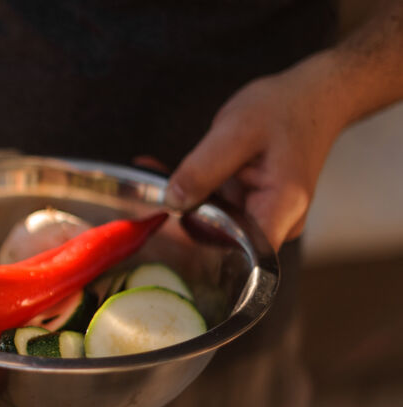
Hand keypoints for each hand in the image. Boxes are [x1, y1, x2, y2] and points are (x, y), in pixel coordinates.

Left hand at [165, 55, 347, 250]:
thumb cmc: (283, 109)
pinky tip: (171, 179)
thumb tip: (172, 202)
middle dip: (181, 223)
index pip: (245, 257)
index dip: (201, 253)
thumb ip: (203, 169)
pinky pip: (218, 211)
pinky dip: (196, 197)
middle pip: (224, 242)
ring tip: (153, 182)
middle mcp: (278, 221)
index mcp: (282, 207)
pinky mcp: (253, 207)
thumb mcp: (235, 131)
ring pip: (216, 227)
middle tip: (146, 198)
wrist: (311, 97)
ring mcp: (266, 217)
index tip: (166, 232)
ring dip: (184, 208)